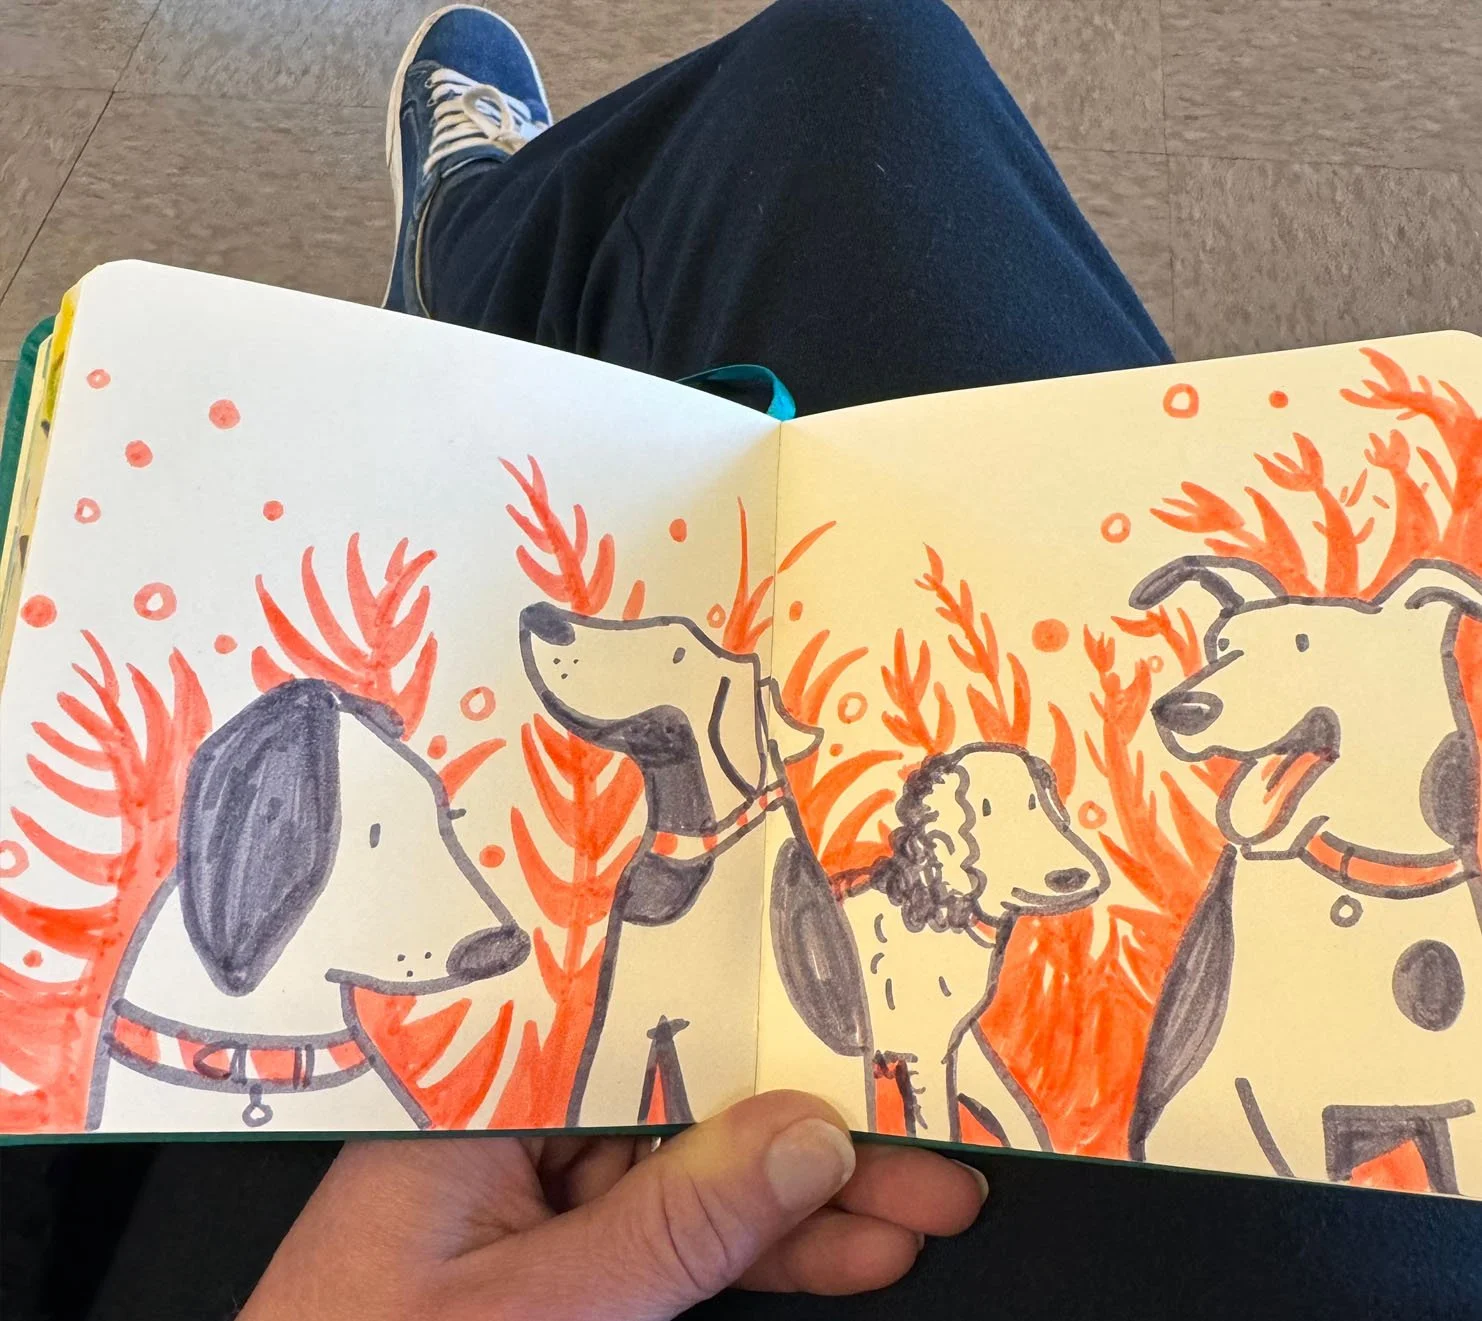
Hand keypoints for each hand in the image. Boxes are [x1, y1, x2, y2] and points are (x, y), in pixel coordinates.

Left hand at [241, 1090, 987, 1320]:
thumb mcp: (546, 1308)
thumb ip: (678, 1221)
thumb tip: (800, 1138)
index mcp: (479, 1102)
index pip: (647, 1037)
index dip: (768, 1040)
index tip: (865, 1048)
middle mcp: (511, 1132)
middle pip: (692, 1107)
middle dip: (818, 1137)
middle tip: (930, 1152)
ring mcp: (537, 1201)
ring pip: (702, 1178)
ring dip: (813, 1203)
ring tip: (919, 1209)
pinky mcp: (556, 1262)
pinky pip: (676, 1239)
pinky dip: (760, 1255)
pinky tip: (842, 1251)